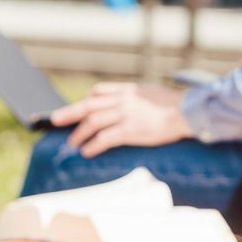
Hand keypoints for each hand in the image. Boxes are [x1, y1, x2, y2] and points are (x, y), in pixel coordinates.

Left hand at [48, 82, 192, 157]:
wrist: (186, 112)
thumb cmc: (174, 105)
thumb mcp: (151, 93)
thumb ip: (136, 96)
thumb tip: (127, 102)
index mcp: (128, 90)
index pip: (99, 91)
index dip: (85, 100)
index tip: (78, 107)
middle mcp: (123, 100)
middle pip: (89, 104)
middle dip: (70, 112)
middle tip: (55, 119)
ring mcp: (126, 114)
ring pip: (93, 121)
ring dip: (79, 132)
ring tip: (72, 142)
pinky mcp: (130, 129)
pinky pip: (105, 138)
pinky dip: (93, 145)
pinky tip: (87, 151)